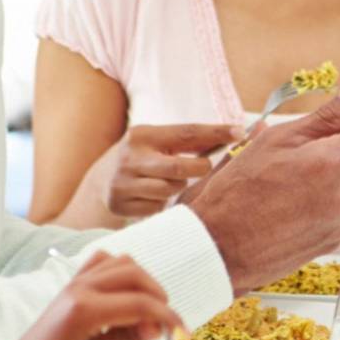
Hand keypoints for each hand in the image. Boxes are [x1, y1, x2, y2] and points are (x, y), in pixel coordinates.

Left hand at [0, 253, 183, 339]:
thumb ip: (129, 339)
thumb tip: (158, 327)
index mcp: (85, 310)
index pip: (140, 303)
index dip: (167, 316)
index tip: (182, 331)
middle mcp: (81, 288)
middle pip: (135, 275)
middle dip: (158, 296)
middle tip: (165, 321)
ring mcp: (76, 281)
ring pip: (123, 262)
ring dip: (143, 280)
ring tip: (149, 307)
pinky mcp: (74, 281)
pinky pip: (103, 261)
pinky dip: (122, 270)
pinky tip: (127, 291)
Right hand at [90, 123, 240, 218]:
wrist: (100, 181)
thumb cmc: (144, 157)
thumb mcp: (159, 142)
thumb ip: (190, 141)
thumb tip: (235, 134)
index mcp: (142, 135)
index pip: (186, 133)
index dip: (215, 133)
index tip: (239, 132)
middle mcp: (130, 158)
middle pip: (179, 168)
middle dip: (199, 169)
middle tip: (203, 168)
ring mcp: (123, 183)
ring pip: (170, 190)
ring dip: (177, 187)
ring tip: (167, 181)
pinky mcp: (120, 204)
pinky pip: (157, 208)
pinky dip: (162, 203)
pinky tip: (152, 196)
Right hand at [188, 83, 339, 291]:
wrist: (218, 247)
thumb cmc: (239, 187)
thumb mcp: (277, 140)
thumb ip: (327, 116)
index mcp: (330, 164)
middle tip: (314, 152)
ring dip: (339, 179)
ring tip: (296, 183)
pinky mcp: (333, 242)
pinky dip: (328, 204)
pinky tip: (295, 207)